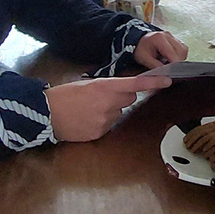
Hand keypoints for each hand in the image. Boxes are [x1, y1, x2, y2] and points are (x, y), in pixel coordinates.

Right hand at [45, 74, 172, 141]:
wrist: (47, 114)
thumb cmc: (65, 95)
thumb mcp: (87, 84)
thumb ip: (107, 87)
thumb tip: (123, 92)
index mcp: (104, 87)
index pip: (135, 84)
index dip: (153, 83)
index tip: (168, 80)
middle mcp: (108, 103)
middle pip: (128, 99)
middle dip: (120, 98)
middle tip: (100, 97)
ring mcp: (105, 120)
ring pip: (118, 113)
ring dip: (109, 111)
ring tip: (88, 110)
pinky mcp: (100, 133)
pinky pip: (109, 126)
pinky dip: (100, 123)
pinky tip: (86, 121)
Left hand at [133, 31, 188, 68]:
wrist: (139, 41)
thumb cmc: (141, 49)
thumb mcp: (144, 59)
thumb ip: (155, 66)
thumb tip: (166, 74)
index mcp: (159, 38)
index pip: (172, 53)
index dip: (174, 64)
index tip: (173, 73)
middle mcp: (168, 36)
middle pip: (181, 51)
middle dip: (177, 62)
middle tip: (170, 70)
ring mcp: (172, 37)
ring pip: (184, 50)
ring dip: (179, 59)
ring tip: (169, 63)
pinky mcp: (175, 39)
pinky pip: (183, 49)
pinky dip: (179, 56)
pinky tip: (171, 59)